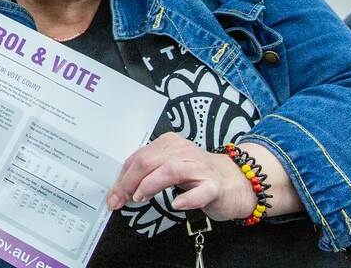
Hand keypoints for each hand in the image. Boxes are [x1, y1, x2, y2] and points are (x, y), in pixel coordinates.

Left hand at [107, 133, 256, 221]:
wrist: (236, 181)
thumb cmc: (199, 175)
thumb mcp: (170, 167)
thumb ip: (149, 172)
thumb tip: (121, 188)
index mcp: (169, 144)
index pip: (139, 157)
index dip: (122, 177)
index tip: (114, 195)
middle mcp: (183, 152)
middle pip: (149, 161)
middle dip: (129, 182)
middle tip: (122, 199)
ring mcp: (200, 168)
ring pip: (170, 170)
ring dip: (150, 185)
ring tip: (140, 197)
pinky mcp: (215, 186)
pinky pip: (201, 191)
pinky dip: (188, 198)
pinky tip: (177, 205)